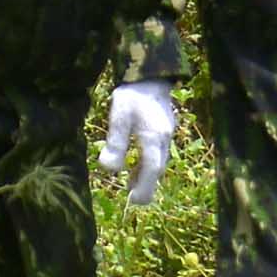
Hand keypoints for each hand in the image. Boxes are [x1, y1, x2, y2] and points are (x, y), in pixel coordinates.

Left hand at [99, 81, 176, 204]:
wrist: (150, 76)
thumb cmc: (132, 95)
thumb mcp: (119, 116)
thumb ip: (115, 142)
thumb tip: (109, 169)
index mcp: (154, 137)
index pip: (152, 169)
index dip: (144, 187)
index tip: (134, 201)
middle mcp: (164, 139)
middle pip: (158, 169)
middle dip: (146, 186)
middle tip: (133, 200)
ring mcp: (167, 136)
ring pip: (158, 163)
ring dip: (146, 176)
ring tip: (130, 187)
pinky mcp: (164, 132)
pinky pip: (158, 155)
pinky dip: (148, 165)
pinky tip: (136, 169)